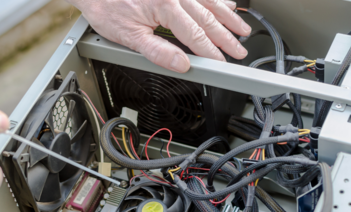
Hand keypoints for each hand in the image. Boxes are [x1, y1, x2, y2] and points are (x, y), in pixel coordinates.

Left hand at [68, 0, 250, 72]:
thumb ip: (158, 52)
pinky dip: (216, 0)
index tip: (222, 64)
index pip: (196, 35)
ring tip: (242, 30)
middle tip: (240, 51)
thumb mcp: (129, 38)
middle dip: (227, 37)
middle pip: (208, 18)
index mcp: (165, 6)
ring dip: (228, 17)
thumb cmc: (107, 9)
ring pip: (210, 2)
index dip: (211, 52)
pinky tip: (226, 6)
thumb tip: (182, 65)